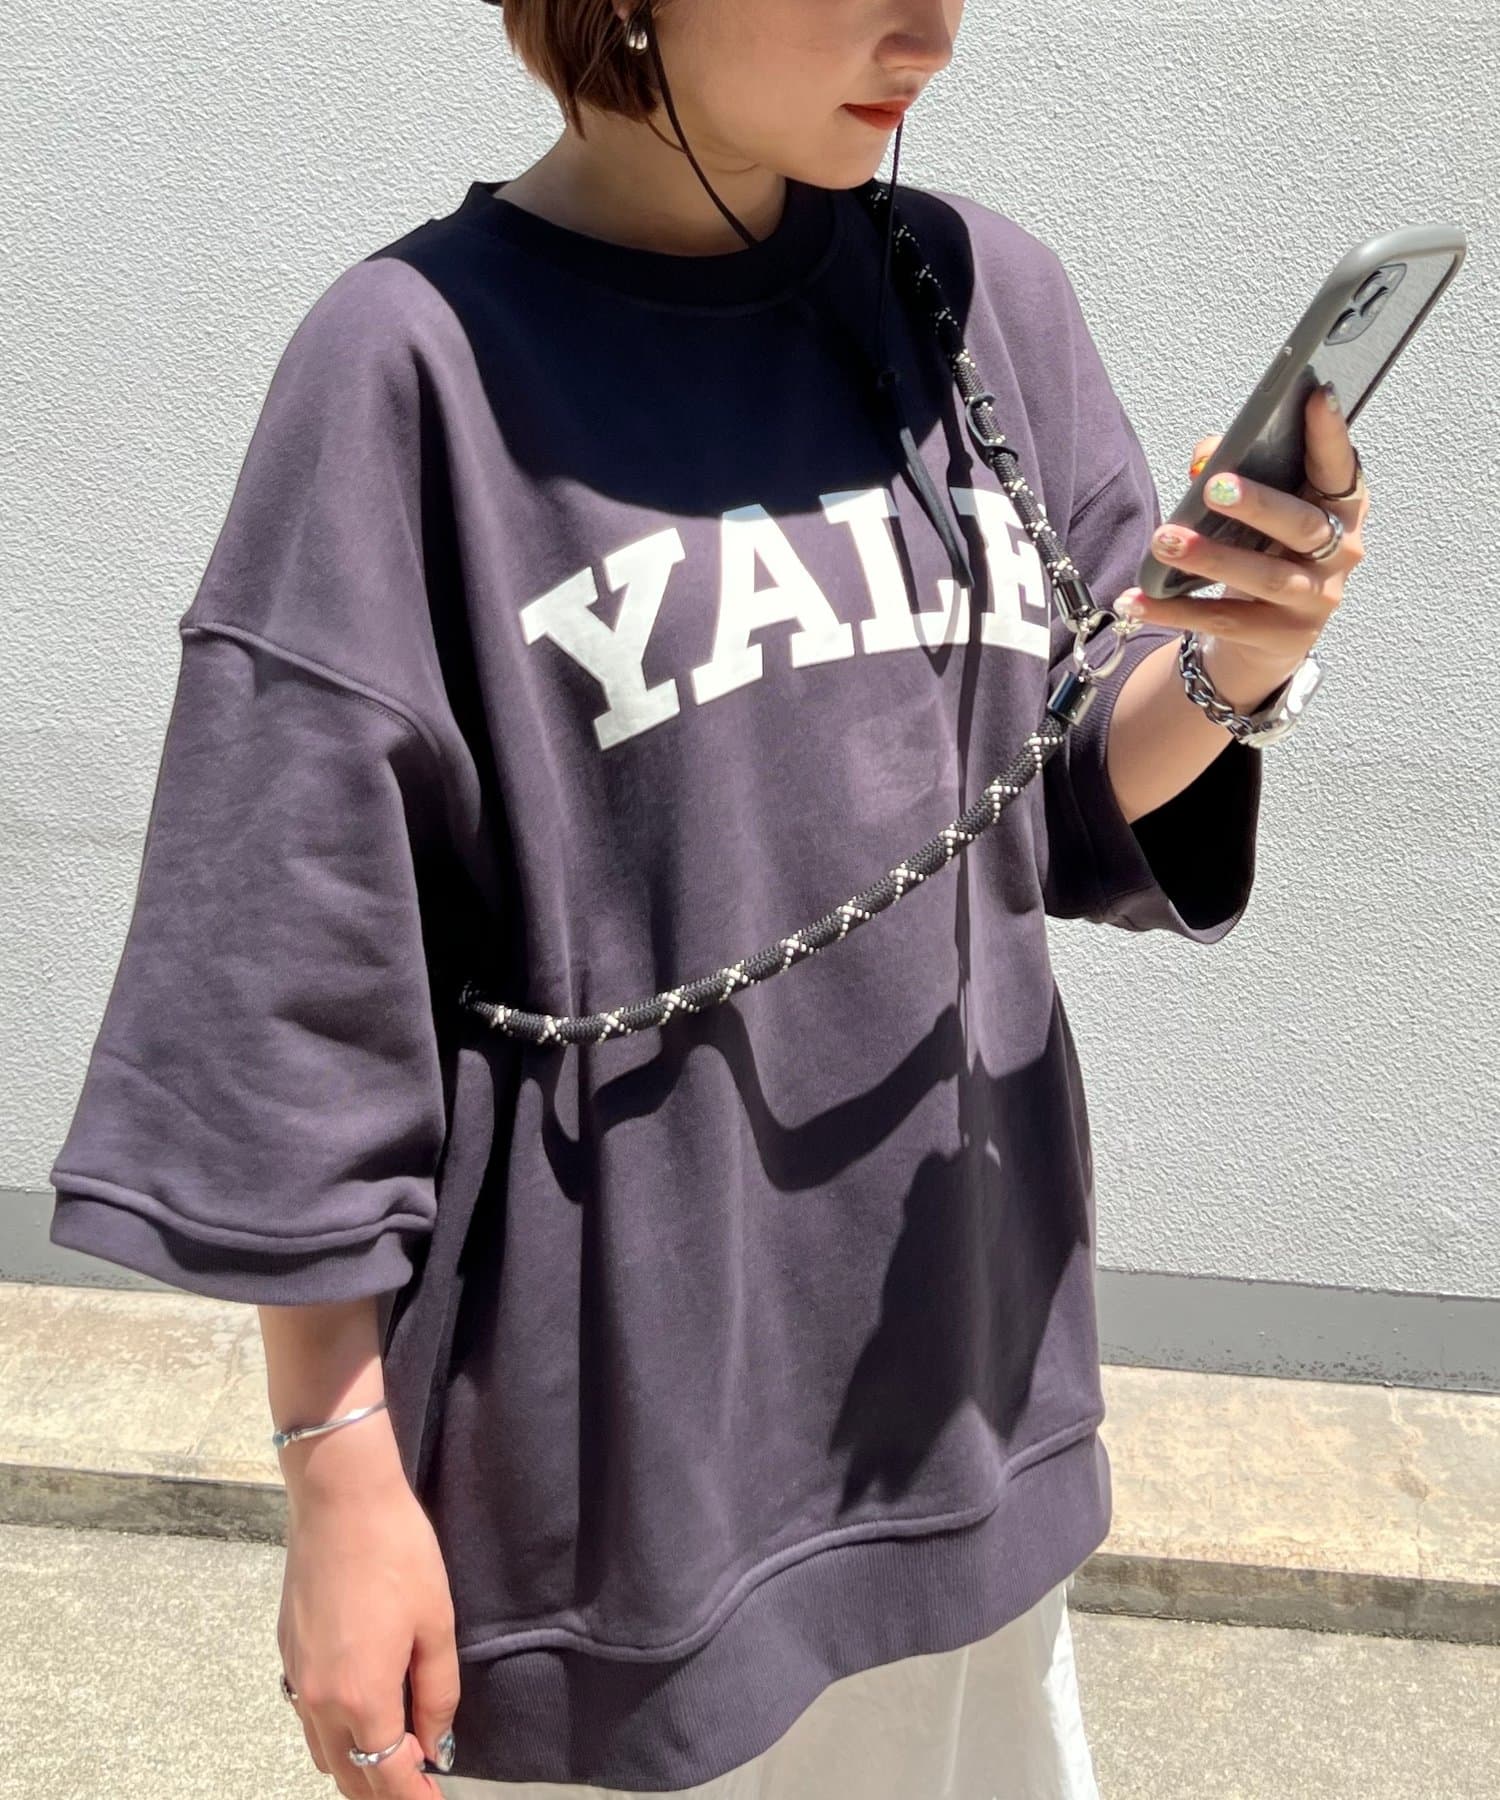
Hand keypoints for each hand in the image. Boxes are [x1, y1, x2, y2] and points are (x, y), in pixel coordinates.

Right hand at [278, 1448, 458, 1797]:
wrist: (339, 1499)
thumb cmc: (397, 1553)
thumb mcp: (435, 1623)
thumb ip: (437, 1693)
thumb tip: (435, 1743)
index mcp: (362, 1697)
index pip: (386, 1776)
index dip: (413, 1799)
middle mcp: (320, 1700)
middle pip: (348, 1775)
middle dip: (382, 1789)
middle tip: (417, 1781)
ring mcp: (297, 1677)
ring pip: (322, 1750)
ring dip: (354, 1764)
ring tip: (393, 1751)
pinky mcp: (286, 1652)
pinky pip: (307, 1716)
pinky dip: (333, 1731)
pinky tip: (360, 1709)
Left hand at [1115, 382, 1368, 712]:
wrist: (1267, 637)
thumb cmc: (1265, 551)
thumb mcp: (1257, 514)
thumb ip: (1233, 474)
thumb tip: (1205, 457)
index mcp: (1341, 508)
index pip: (1341, 468)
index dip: (1332, 435)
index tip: (1318, 396)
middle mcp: (1341, 552)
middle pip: (1302, 525)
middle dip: (1258, 504)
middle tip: (1214, 486)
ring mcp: (1315, 599)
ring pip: (1265, 577)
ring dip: (1210, 558)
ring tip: (1163, 541)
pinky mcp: (1280, 638)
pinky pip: (1222, 621)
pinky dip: (1174, 611)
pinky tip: (1136, 599)